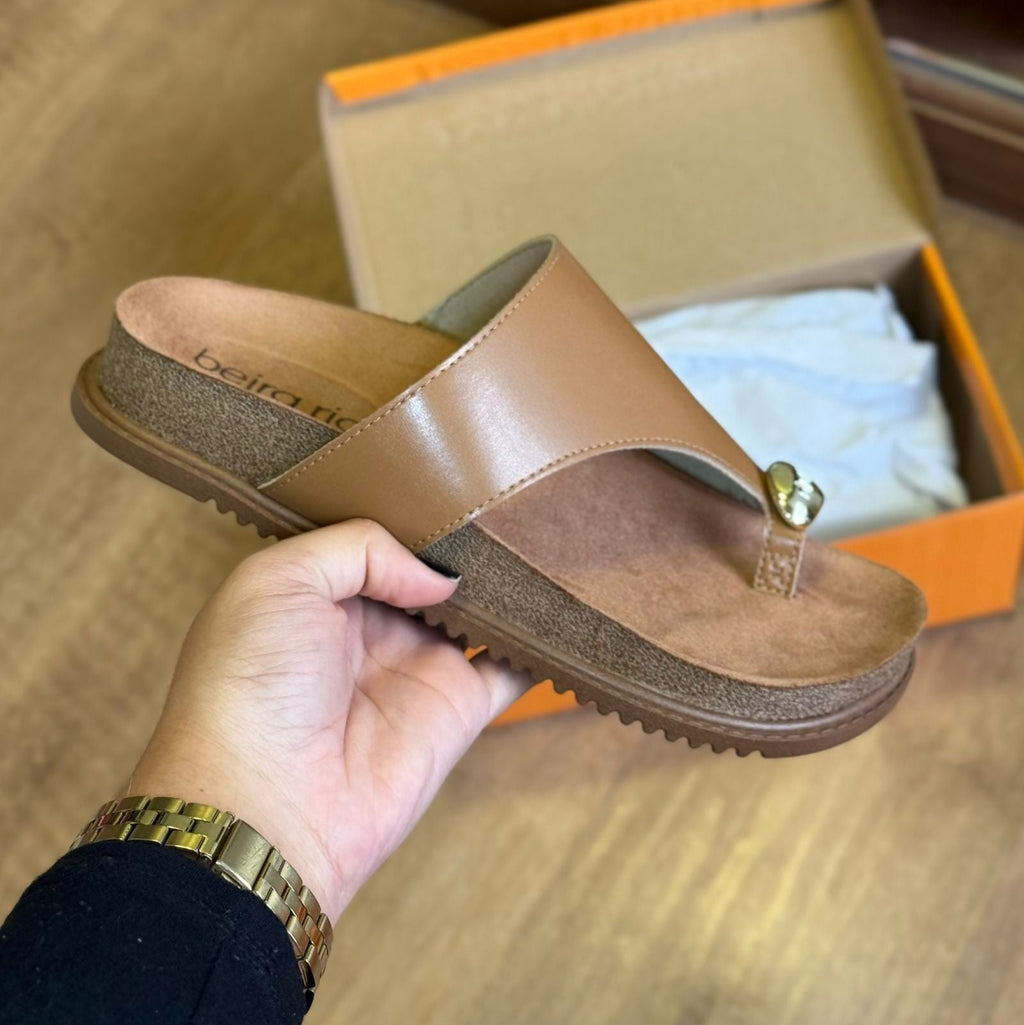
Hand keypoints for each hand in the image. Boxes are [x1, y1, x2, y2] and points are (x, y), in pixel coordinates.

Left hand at [128, 520, 529, 920]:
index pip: (379, 539)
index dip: (412, 513)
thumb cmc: (249, 687)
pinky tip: (563, 603)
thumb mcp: (277, 581)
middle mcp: (373, 627)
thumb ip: (360, 549)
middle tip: (509, 493)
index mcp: (321, 593)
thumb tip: (439, 578)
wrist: (267, 805)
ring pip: (478, 613)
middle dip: (466, 540)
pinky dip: (540, 643)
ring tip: (544, 531)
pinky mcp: (459, 710)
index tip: (453, 478)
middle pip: (433, 571)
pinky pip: (512, 670)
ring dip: (507, 585)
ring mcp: (419, 668)